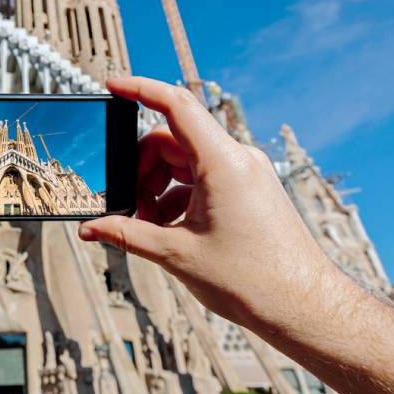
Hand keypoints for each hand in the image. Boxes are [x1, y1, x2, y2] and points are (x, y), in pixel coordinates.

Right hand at [78, 76, 335, 330]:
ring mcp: (246, 173)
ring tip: (148, 227)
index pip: (175, 105)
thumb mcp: (177, 256)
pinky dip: (179, 197)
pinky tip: (170, 231)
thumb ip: (128, 235)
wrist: (303, 306)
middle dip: (141, 169)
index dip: (139, 90)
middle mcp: (237, 159)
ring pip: (186, 162)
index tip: (112, 86)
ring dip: (159, 187)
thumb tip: (90, 229)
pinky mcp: (250, 189)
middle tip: (127, 208)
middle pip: (172, 141)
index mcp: (222, 163)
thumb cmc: (252, 281)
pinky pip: (204, 178)